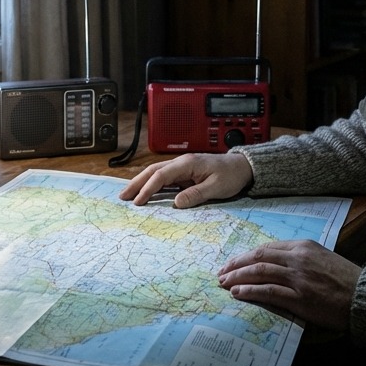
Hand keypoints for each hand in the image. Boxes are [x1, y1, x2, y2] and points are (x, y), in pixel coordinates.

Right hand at [118, 152, 252, 207]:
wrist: (242, 167)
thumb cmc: (231, 176)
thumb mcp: (217, 187)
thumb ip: (196, 194)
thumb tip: (176, 203)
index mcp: (187, 163)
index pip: (161, 175)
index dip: (148, 188)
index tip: (138, 202)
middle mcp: (181, 162)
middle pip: (153, 171)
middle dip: (136, 183)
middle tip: (122, 197)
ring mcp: (182, 167)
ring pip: (156, 173)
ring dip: (141, 183)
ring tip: (128, 195)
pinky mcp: (184, 173)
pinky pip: (164, 178)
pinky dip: (152, 184)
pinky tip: (145, 192)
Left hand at [217, 240, 360, 331]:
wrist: (364, 296)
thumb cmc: (345, 279)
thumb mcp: (322, 259)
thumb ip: (300, 258)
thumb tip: (275, 263)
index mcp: (303, 247)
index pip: (267, 247)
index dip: (246, 255)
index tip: (233, 262)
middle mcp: (298, 259)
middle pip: (258, 257)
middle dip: (236, 265)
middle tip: (221, 272)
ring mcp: (298, 278)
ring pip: (259, 272)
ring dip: (237, 277)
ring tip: (223, 283)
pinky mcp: (300, 297)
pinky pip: (268, 291)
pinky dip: (250, 291)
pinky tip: (237, 293)